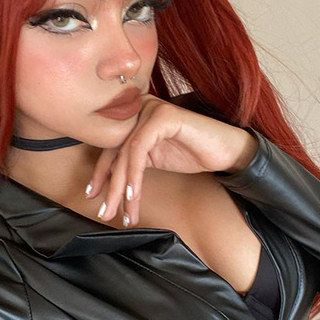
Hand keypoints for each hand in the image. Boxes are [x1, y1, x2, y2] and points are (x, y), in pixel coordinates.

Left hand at [85, 93, 257, 226]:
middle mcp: (139, 107)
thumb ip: (132, 160)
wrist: (227, 150)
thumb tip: (106, 180)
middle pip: (115, 150)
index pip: (109, 146)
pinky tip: (134, 194)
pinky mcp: (163, 117)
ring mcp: (151, 109)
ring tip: (124, 211)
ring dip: (122, 187)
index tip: (93, 196)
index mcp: (135, 115)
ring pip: (125, 153)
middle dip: (109, 186)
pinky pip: (139, 149)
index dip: (100, 173)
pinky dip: (134, 175)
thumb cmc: (193, 152)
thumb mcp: (155, 158)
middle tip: (106, 212)